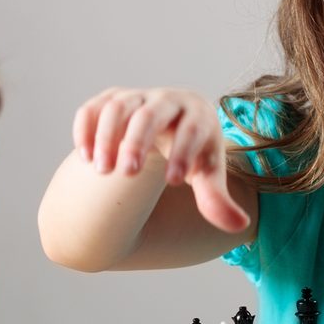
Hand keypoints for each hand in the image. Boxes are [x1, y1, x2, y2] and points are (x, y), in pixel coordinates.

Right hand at [71, 87, 249, 232]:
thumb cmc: (194, 154)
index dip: (183, 153)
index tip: (173, 182)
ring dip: (107, 136)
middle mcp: (167, 100)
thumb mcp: (207, 174)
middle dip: (137, 140)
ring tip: (101, 170)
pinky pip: (94, 107)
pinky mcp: (110, 101)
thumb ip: (217, 200)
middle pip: (151, 114)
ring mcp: (136, 98)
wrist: (173, 127)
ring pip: (119, 107)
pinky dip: (85, 128)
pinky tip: (83, 157)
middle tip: (126, 172)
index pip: (192, 129)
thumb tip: (240, 226)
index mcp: (197, 114)